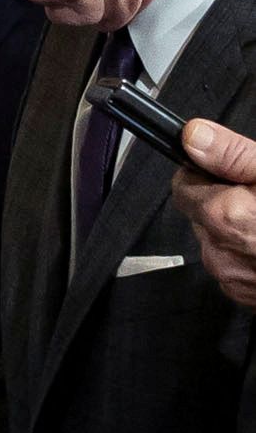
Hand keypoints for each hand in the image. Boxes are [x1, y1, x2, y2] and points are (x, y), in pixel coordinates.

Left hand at [175, 119, 255, 309]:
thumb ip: (234, 155)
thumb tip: (194, 136)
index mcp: (223, 215)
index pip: (183, 184)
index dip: (205, 172)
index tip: (229, 172)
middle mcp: (219, 251)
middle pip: (201, 213)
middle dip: (224, 202)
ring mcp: (232, 278)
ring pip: (218, 241)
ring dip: (238, 231)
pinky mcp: (246, 296)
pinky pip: (234, 267)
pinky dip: (249, 256)